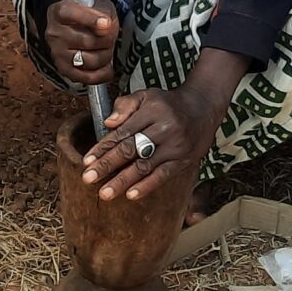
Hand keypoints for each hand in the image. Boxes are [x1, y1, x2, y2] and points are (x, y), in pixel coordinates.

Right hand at [44, 0, 117, 85]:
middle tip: (111, 38)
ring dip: (106, 56)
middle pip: (87, 41)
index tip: (106, 23)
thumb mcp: (96, 5)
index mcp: (60, 12)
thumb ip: (103, 12)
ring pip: (90, 60)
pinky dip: (102, 74)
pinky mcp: (64, 69)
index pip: (72, 14)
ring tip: (107, 50)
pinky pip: (87, 77)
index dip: (91, 20)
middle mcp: (55, 33)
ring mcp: (57, 53)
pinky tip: (108, 67)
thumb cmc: (86, 17)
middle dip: (107, 41)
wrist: (70, 28)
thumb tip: (105, 26)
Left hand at [82, 86, 217, 201]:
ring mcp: (175, 146)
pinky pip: (163, 175)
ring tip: (105, 193)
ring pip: (145, 166)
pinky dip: (147, 186)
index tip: (87, 162)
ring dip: (123, 181)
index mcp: (152, 112)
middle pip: (131, 149)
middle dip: (107, 166)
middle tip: (88, 179)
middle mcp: (164, 129)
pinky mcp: (184, 160)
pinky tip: (131, 195)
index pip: (123, 132)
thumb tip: (108, 123)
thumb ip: (125, 105)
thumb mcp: (147, 95)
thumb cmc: (169, 103)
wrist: (204, 108)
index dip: (103, 148)